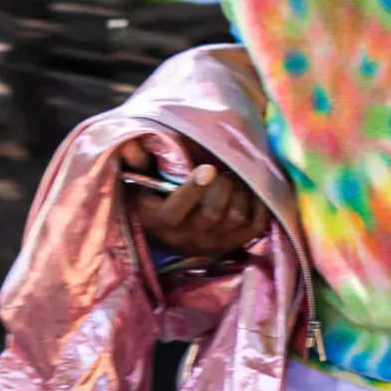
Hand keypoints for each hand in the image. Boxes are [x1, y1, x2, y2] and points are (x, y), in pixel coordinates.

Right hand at [118, 135, 266, 259]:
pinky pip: (256, 226)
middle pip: (212, 213)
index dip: (193, 190)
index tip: (208, 169)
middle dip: (221, 185)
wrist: (172, 226)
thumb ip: (136, 160)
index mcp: (161, 220)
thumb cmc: (156, 193)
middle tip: (221, 170)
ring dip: (239, 192)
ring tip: (232, 179)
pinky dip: (258, 205)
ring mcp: (213, 244)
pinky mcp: (234, 244)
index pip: (176, 209)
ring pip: (235, 217)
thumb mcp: (140, 178)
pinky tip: (250, 190)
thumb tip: (131, 146)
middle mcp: (187, 238)